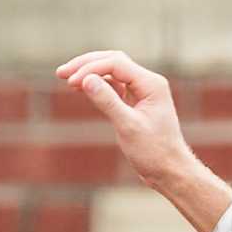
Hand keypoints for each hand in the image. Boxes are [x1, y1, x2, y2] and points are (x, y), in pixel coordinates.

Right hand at [55, 50, 195, 188]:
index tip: (71, 82)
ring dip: (91, 73)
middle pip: (113, 61)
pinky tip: (83, 90)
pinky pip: (115, 87)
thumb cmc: (154, 152)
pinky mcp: (136, 103)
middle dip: (87, 64)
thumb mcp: (127, 127)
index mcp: (151, 84)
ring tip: (67, 80)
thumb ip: (107, 101)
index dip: (91, 69)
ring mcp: (143, 92)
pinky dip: (98, 87)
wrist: (170, 170)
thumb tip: (86, 79)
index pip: (116, 64)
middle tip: (61, 72)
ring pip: (113, 73)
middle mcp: (148, 82)